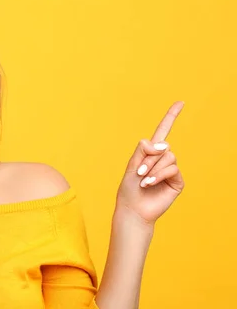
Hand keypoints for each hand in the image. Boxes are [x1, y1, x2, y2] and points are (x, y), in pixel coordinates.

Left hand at [116, 101, 184, 224]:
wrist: (133, 208)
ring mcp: (171, 170)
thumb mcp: (132, 164)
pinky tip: (149, 183)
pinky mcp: (177, 181)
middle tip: (139, 173)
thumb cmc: (129, 188)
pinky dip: (159, 175)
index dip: (171, 117)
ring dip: (153, 168)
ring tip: (143, 180)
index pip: (162, 131)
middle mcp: (162, 159)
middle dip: (148, 159)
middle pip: (162, 146)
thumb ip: (144, 150)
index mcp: (150, 153)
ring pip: (168, 157)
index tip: (180, 102)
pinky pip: (172, 169)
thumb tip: (164, 144)